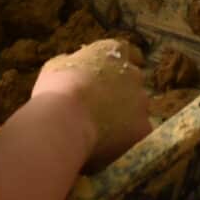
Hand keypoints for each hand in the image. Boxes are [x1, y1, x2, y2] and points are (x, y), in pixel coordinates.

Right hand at [31, 40, 150, 167]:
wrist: (65, 120)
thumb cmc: (56, 90)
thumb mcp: (57, 66)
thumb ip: (73, 63)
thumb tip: (74, 66)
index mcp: (112, 52)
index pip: (127, 52)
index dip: (119, 66)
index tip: (111, 76)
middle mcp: (133, 74)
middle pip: (133, 83)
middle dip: (121, 94)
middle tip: (100, 109)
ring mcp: (141, 101)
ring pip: (137, 110)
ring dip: (124, 117)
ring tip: (101, 133)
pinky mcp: (143, 128)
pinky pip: (136, 134)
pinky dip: (125, 140)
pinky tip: (108, 148)